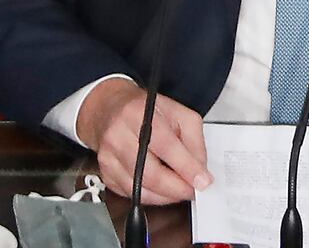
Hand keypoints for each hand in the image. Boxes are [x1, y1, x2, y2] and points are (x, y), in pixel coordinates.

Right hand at [75, 78, 211, 204]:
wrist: (109, 110)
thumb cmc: (144, 111)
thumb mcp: (177, 113)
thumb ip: (194, 139)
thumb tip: (200, 169)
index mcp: (138, 114)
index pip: (166, 145)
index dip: (186, 167)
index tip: (202, 181)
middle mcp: (118, 136)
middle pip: (150, 173)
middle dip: (177, 188)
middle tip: (194, 191)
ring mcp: (108, 157)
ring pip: (140, 189)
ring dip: (166, 196)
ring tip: (180, 190)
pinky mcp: (105, 174)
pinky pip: (131, 195)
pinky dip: (151, 197)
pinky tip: (162, 190)